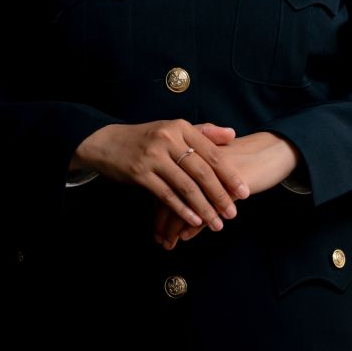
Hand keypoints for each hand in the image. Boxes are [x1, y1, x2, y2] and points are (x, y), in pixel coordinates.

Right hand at [72, 120, 248, 234]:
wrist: (107, 143)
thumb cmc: (146, 138)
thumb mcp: (173, 129)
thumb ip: (203, 132)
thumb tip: (232, 134)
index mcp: (181, 127)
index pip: (212, 153)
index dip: (230, 174)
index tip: (244, 192)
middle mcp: (169, 139)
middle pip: (201, 171)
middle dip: (220, 195)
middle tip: (233, 212)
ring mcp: (154, 156)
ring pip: (185, 186)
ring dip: (203, 208)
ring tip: (216, 223)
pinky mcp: (140, 173)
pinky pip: (166, 195)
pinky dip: (182, 209)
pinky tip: (193, 222)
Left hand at [153, 130, 300, 249]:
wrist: (273, 150)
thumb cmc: (244, 160)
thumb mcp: (217, 167)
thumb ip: (197, 179)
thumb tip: (179, 201)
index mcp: (194, 154)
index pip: (169, 181)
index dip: (159, 204)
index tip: (155, 224)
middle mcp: (200, 162)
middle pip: (173, 193)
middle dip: (163, 220)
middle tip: (158, 239)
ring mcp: (214, 174)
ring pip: (186, 203)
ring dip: (174, 226)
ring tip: (168, 243)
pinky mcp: (229, 187)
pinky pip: (206, 208)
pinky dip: (194, 224)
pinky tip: (185, 236)